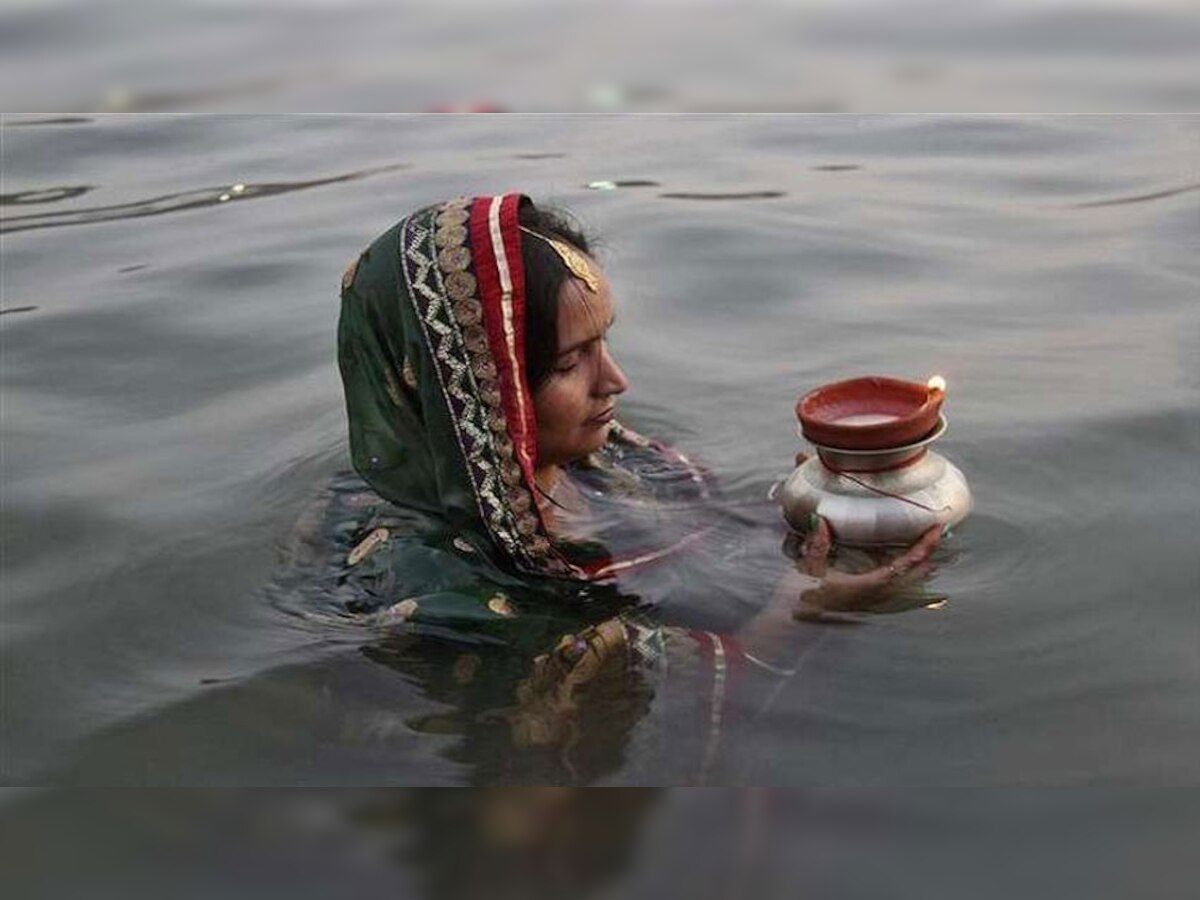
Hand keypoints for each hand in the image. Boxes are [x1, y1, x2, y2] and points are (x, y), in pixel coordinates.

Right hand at [795, 517, 941, 617]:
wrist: (787, 626)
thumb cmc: (797, 599)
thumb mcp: (807, 568)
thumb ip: (818, 545)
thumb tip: (822, 520)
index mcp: (865, 586)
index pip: (904, 565)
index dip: (923, 547)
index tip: (937, 530)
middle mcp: (872, 598)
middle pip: (912, 578)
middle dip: (927, 557)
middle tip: (938, 537)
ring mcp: (868, 604)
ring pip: (904, 587)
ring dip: (918, 570)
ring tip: (928, 555)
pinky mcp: (860, 607)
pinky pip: (891, 593)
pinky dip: (902, 581)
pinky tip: (900, 575)